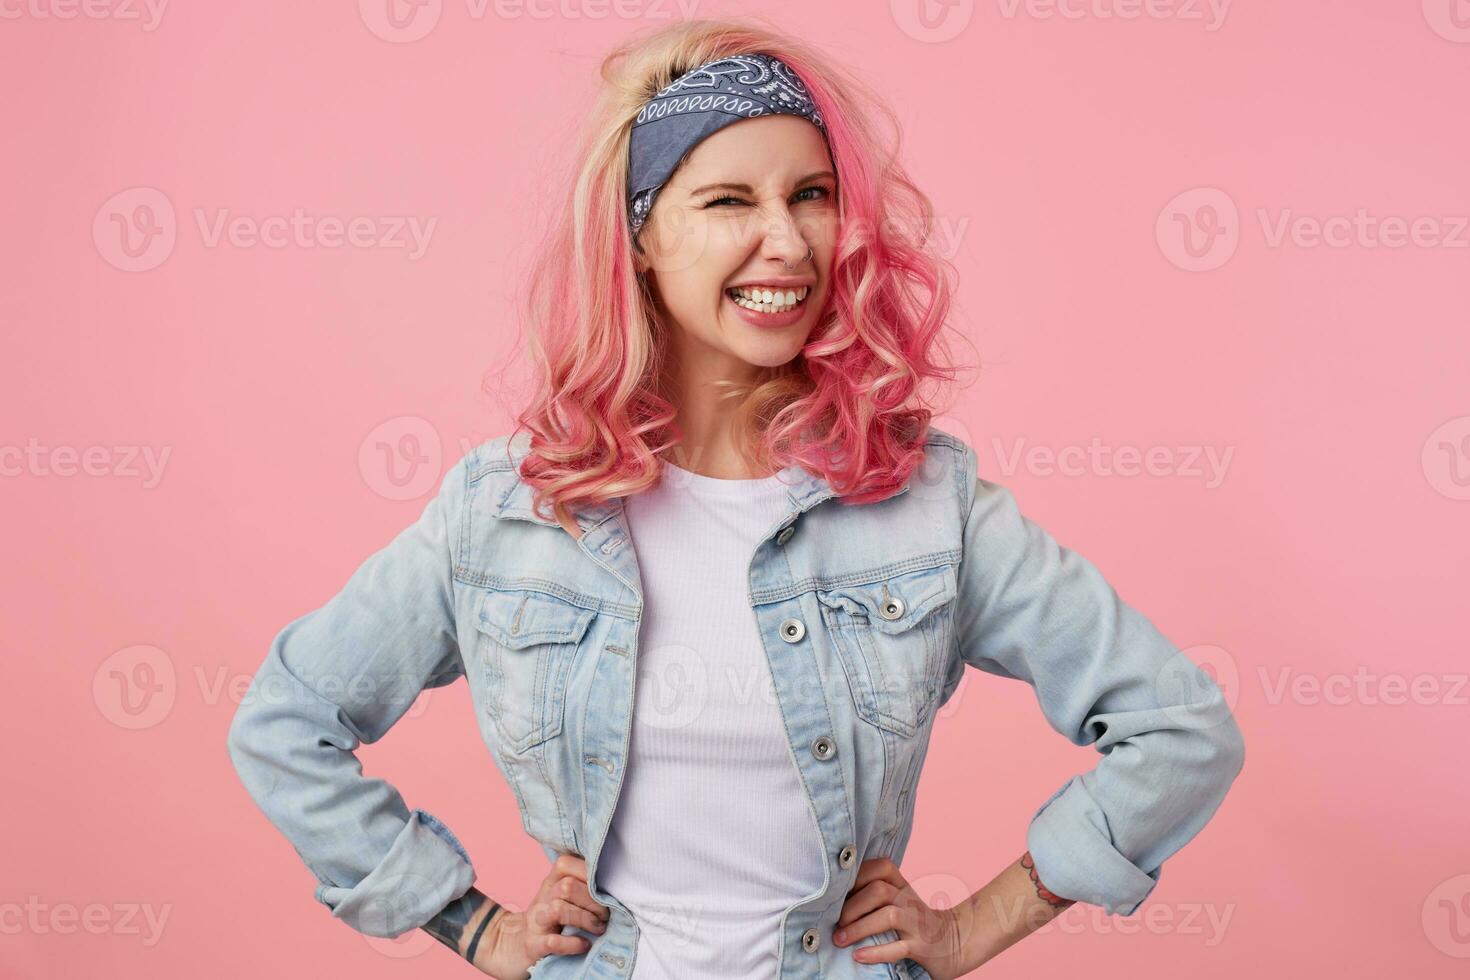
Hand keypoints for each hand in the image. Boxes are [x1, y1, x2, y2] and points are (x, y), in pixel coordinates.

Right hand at [472, 853, 609, 978]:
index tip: (605, 889)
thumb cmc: (549, 920)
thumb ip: (581, 884)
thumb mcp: (562, 897)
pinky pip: (552, 941)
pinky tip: (584, 945)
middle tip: (605, 915)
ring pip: (559, 908)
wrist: (513, 946)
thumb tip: (614, 878)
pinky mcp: (533, 945)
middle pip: (567, 886)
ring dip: (585, 919)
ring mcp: (536, 922)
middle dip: (593, 901)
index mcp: (550, 883)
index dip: (589, 874)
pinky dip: (572, 944)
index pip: (567, 864)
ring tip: (598, 928)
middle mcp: (542, 898)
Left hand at [832, 857, 973, 979]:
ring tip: (840, 939)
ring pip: (888, 916)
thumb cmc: (916, 921)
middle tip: (834, 923)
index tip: (836, 892)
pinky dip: (876, 953)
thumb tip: (833, 899)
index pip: (881, 867)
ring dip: (859, 927)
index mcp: (903, 887)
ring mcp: (918, 924)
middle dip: (851, 906)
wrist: (958, 942)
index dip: (857, 876)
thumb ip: (876, 894)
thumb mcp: (900, 901)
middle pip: (879, 890)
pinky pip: (899, 948)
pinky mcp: (923, 948)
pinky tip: (858, 956)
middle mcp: (910, 901)